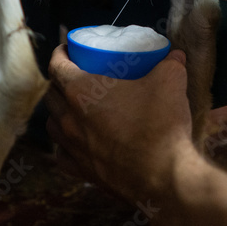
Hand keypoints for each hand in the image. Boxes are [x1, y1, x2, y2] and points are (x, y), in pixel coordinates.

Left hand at [44, 45, 197, 203]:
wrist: (163, 176)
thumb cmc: (160, 124)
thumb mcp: (170, 81)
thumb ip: (170, 63)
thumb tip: (175, 55)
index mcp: (81, 91)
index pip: (56, 66)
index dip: (60, 53)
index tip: (68, 49)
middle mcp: (70, 118)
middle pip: (51, 95)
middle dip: (59, 81)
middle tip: (76, 75)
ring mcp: (73, 147)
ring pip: (52, 124)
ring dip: (59, 112)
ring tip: (74, 107)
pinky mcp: (81, 171)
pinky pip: (62, 154)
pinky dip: (64, 144)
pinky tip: (77, 141)